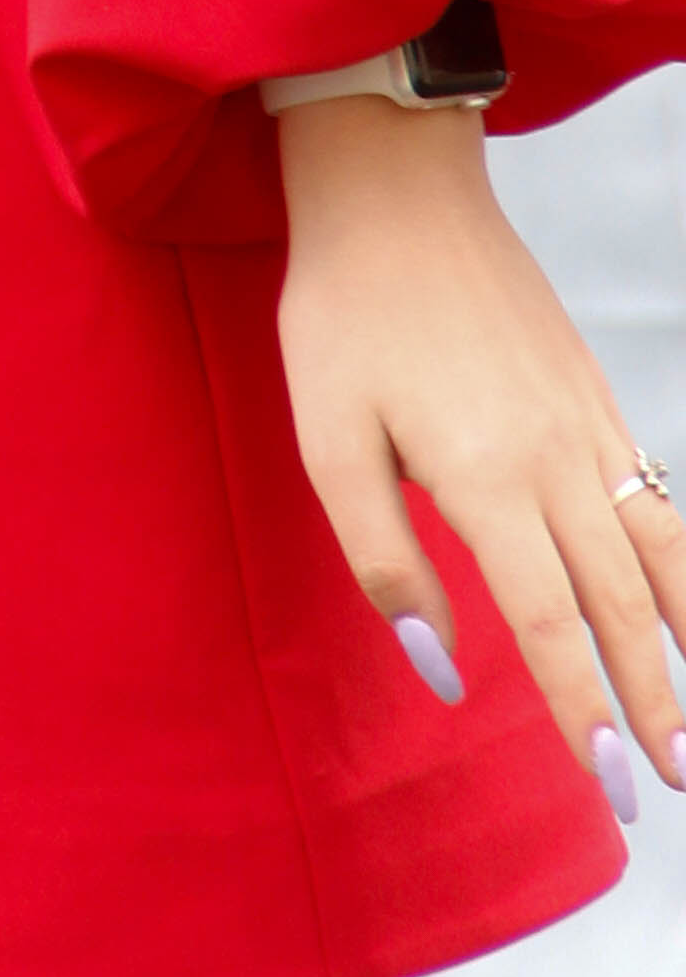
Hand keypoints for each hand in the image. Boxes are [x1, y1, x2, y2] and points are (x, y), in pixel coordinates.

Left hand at [279, 94, 685, 812]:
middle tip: (673, 787)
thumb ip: (382, 555)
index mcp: (486, 476)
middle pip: (620, 606)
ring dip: (682, 646)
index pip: (550, 623)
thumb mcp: (327, 435)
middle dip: (652, 703)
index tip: (614, 789)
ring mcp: (585, 421)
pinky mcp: (592, 391)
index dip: (582, 711)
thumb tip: (441, 663)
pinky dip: (683, 565)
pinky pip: (655, 495)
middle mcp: (554, 456)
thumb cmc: (342, 313)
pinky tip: (685, 606)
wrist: (393, 187)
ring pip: (657, 555)